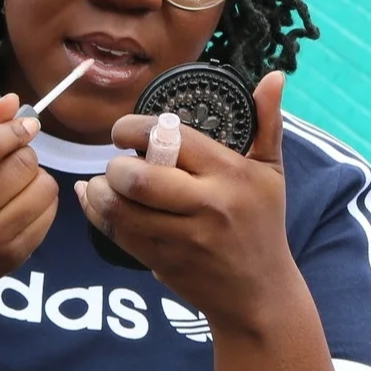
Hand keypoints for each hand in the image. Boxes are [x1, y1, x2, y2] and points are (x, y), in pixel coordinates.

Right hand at [0, 94, 58, 307]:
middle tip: (13, 158)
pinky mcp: (12, 258)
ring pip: (42, 190)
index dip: (14, 129)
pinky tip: (22, 202)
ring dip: (37, 176)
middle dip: (24, 153)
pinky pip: (49, 215)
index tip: (28, 124)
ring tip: (17, 181)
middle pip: (20, 166)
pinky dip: (43, 201)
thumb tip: (13, 101)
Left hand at [76, 72, 296, 335]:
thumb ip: (267, 122)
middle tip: (118, 161)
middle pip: (138, 178)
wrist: (259, 294)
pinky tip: (96, 200)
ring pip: (120, 209)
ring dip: (100, 191)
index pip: (173, 139)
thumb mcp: (271, 171)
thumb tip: (274, 77)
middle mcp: (207, 205)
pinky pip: (116, 234)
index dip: (137, 129)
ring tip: (104, 182)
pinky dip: (97, 214)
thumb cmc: (263, 223)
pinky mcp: (162, 261)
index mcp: (231, 174)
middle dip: (116, 164)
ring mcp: (182, 238)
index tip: (128, 130)